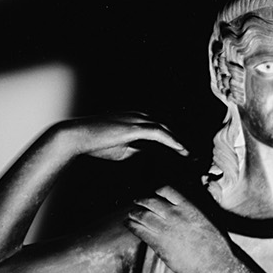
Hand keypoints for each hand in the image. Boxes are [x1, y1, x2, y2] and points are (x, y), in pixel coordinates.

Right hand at [58, 113, 188, 163]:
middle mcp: (138, 115)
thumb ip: (136, 150)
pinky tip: (181, 150)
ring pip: (165, 130)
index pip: (160, 130)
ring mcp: (136, 119)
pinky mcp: (133, 126)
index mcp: (135, 119)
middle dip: (181, 142)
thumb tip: (148, 156)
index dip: (174, 141)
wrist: (76, 136)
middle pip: (167, 128)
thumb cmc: (95, 143)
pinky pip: (158, 133)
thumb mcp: (121, 149)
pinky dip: (172, 141)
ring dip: (180, 143)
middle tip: (195, 156)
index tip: (185, 153)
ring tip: (192, 156)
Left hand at [126, 185, 233, 272]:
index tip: (154, 193)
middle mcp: (175, 214)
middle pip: (151, 202)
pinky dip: (132, 226)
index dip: (157, 191)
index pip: (167, 191)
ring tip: (130, 214)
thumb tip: (189, 216)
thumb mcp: (210, 222)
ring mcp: (165, 229)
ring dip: (134, 213)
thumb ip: (195, 216)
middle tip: (136, 201)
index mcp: (189, 207)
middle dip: (142, 201)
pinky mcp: (159, 244)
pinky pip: (140, 231)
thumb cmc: (218, 246)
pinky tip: (128, 225)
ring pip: (143, 215)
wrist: (215, 264)